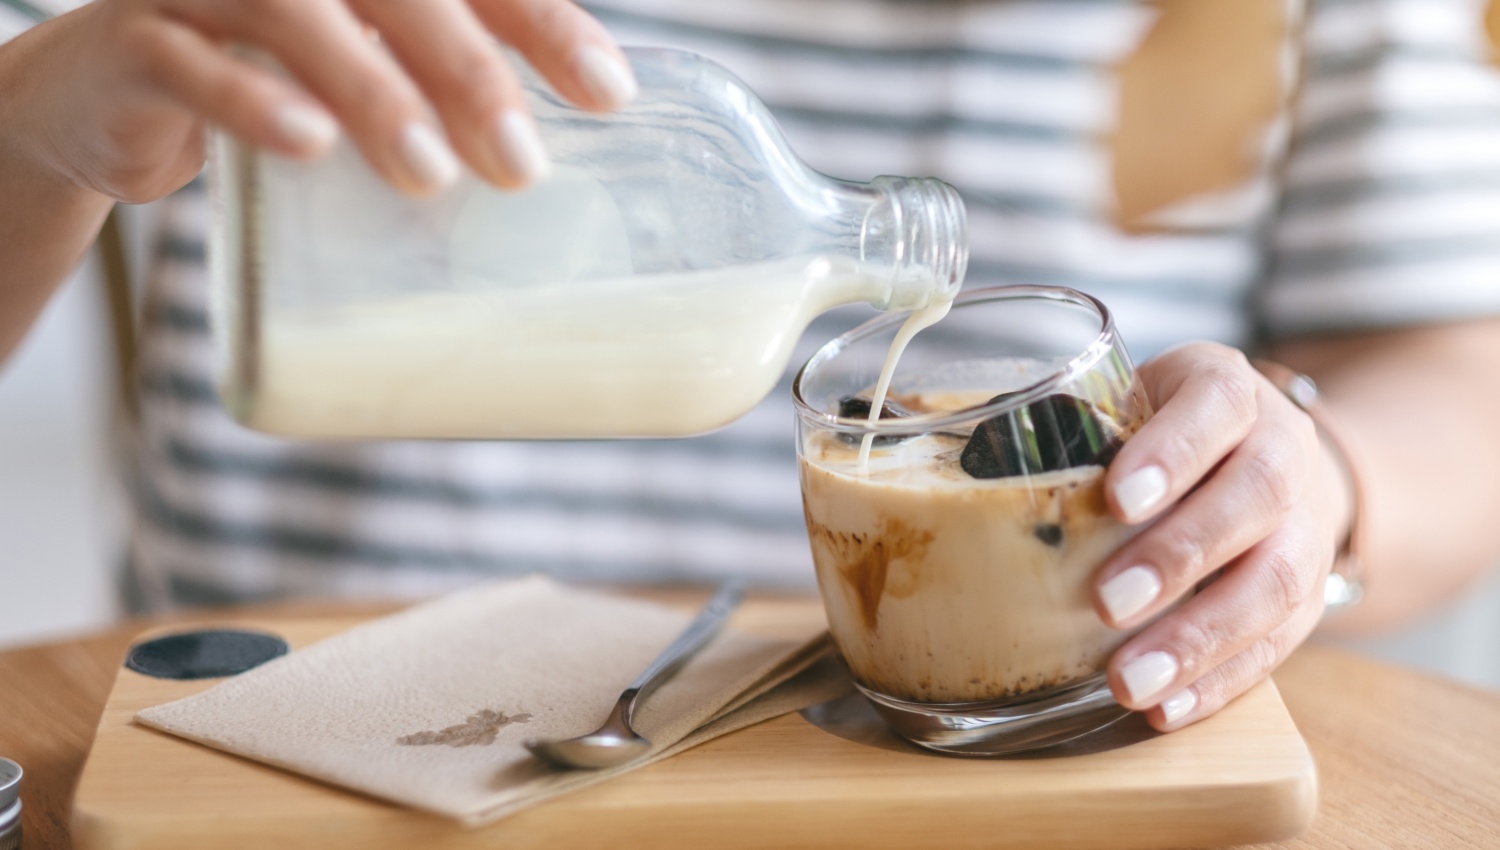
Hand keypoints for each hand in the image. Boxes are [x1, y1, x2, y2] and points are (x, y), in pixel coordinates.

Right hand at [6, 0, 634, 202]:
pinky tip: (309, 144)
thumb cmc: (268, 85)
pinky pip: (192, 64)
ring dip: (373, 90)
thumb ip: (438, 92)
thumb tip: (541, 158)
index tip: (609, 92)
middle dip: (470, 70)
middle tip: (523, 164)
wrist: (109, 97)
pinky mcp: (136, 42)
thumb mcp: (364, 75)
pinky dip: (251, 101)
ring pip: (295, 13)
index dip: (544, 22)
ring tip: (430, 175)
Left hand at [1093, 343, 1345, 730]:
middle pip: (1256, 497)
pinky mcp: (1308, 595)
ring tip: (1128, 680)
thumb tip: (971, 462)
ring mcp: (1307, 524)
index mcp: (1229, 390)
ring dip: (1198, 638)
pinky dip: (1218, 682)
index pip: (1217, 405)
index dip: (1173, 452)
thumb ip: (1067, 428)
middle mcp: (1283, 448)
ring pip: (1276, 582)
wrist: (1259, 456)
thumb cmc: (1161, 432)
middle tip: (1107, 602)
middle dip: (1180, 555)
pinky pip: (1277, 645)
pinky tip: (1165, 708)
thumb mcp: (1122, 404)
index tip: (1119, 499)